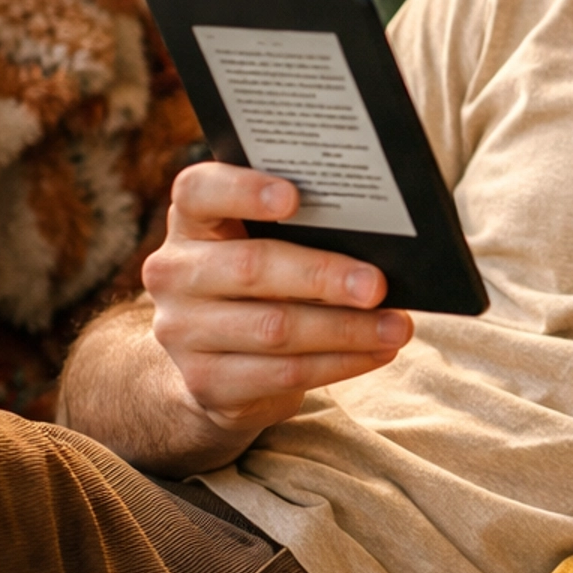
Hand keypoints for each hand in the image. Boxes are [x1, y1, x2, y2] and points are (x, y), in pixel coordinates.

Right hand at [143, 163, 412, 444]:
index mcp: (191, 222)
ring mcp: (183, 331)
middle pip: (251, 267)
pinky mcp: (206, 382)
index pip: (199, 191)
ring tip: (397, 325)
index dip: (243, 190)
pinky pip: (284, 372)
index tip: (295, 195)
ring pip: (274, 328)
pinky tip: (377, 351)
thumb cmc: (262, 283)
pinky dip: (341, 362)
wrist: (217, 363)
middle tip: (377, 284)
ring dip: (346, 329)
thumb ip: (303, 227)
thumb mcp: (266, 244)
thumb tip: (384, 234)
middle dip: (323, 276)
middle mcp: (175, 273)